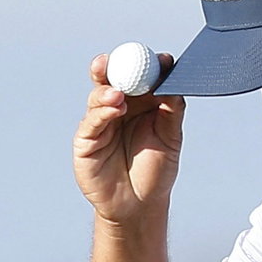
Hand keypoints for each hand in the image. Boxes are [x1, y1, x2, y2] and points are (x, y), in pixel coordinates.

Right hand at [73, 52, 184, 224]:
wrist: (139, 205)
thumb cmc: (156, 170)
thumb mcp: (170, 138)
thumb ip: (172, 110)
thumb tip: (175, 82)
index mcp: (141, 103)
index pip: (143, 77)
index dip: (151, 65)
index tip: (163, 59)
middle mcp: (119, 107)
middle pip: (114, 78)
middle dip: (115, 65)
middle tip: (123, 56)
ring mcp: (101, 121)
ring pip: (100, 95)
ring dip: (109, 89)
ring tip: (120, 93)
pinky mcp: (86, 139)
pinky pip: (92, 120)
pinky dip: (103, 111)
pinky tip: (114, 107)